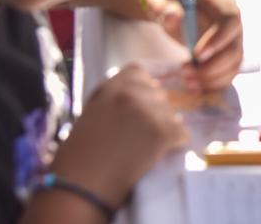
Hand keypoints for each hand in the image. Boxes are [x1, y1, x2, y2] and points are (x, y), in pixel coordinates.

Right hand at [48, 64, 187, 207]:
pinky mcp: (161, 130)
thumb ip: (114, 102)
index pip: (139, 72)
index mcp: (109, 86)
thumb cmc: (78, 158)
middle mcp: (129, 92)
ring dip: (166, 129)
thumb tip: (143, 101)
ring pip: (172, 114)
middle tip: (143, 134)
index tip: (140, 107)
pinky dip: (176, 144)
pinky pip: (181, 133)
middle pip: (158, 93)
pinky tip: (162, 154)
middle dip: (155, 111)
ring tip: (149, 148)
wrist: (80, 187)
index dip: (143, 90)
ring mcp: (146, 109)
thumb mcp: (92, 115)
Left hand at [144, 0, 243, 90]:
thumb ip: (166, 7)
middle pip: (234, 49)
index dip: (218, 40)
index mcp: (220, 2)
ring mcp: (232, 40)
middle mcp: (232, 23)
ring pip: (233, 66)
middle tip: (185, 72)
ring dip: (212, 79)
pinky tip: (193, 85)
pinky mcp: (226, 54)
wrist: (172, 1)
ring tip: (187, 80)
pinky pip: (227, 73)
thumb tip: (174, 16)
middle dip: (212, 67)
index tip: (197, 55)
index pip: (230, 21)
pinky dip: (212, 83)